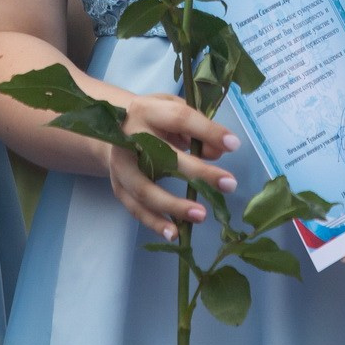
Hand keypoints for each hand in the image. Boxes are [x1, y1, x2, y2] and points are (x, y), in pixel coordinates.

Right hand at [105, 94, 237, 241]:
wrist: (111, 130)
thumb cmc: (153, 120)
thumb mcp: (173, 111)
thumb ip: (197, 129)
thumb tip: (218, 152)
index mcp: (146, 110)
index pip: (180, 118)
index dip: (207, 131)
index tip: (233, 145)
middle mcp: (128, 137)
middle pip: (163, 156)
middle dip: (198, 172)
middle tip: (229, 184)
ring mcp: (121, 165)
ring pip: (145, 190)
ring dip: (174, 205)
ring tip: (202, 214)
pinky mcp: (118, 186)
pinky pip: (136, 209)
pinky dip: (155, 223)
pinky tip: (175, 234)